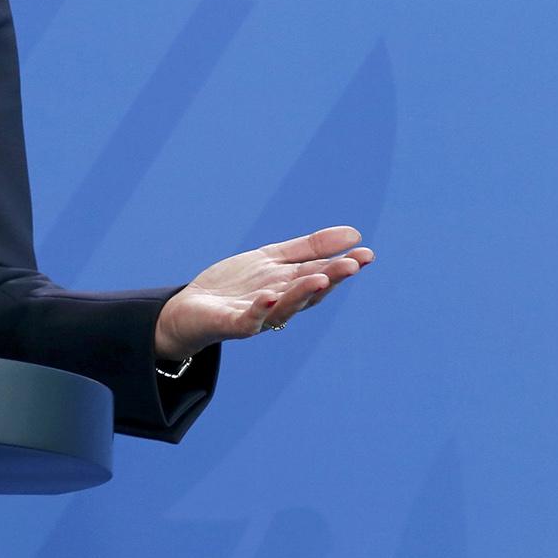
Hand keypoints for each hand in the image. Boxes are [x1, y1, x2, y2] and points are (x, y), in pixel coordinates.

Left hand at [155, 226, 372, 360]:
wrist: (191, 309)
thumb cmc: (236, 286)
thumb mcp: (274, 258)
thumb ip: (309, 248)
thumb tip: (354, 234)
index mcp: (290, 286)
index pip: (321, 275)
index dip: (343, 265)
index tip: (366, 254)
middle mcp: (279, 303)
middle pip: (308, 292)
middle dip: (331, 279)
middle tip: (353, 265)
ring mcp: (257, 315)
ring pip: (284, 307)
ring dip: (302, 294)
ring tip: (321, 279)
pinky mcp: (231, 324)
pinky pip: (248, 320)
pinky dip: (260, 310)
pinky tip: (269, 296)